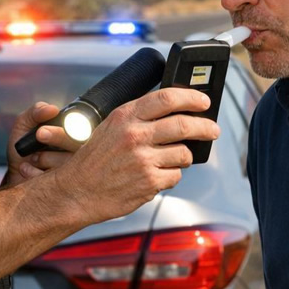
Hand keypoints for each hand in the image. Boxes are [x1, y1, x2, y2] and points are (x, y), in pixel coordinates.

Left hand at [3, 102, 83, 186]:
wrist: (14, 176)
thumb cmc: (24, 150)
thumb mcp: (24, 125)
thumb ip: (36, 111)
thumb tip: (52, 109)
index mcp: (73, 135)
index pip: (82, 128)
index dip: (67, 127)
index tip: (45, 129)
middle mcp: (79, 153)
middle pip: (79, 144)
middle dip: (58, 137)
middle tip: (40, 134)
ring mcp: (74, 173)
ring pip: (68, 163)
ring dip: (44, 157)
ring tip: (31, 157)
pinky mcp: (65, 188)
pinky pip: (57, 181)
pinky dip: (35, 173)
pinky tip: (26, 169)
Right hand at [53, 88, 219, 223]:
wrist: (76, 191)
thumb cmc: (94, 160)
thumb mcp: (111, 127)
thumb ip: (139, 117)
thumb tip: (176, 112)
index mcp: (125, 116)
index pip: (167, 98)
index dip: (191, 98)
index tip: (204, 101)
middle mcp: (135, 135)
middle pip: (184, 124)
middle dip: (205, 127)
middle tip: (213, 130)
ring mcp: (143, 159)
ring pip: (184, 153)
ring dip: (183, 157)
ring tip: (171, 159)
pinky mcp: (149, 181)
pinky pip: (176, 176)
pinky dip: (170, 176)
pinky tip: (155, 175)